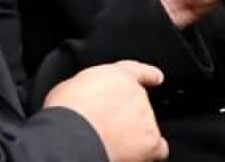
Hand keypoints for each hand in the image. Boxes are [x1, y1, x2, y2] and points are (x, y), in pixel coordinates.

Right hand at [42, 61, 168, 161]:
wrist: (74, 135)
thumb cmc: (67, 112)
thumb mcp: (70, 88)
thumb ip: (86, 90)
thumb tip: (83, 101)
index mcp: (117, 76)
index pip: (136, 71)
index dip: (148, 75)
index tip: (156, 78)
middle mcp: (136, 93)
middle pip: (138, 106)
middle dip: (125, 118)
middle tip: (105, 130)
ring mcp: (146, 116)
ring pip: (146, 128)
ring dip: (133, 136)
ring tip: (109, 144)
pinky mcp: (150, 140)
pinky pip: (157, 149)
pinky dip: (148, 154)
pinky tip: (133, 157)